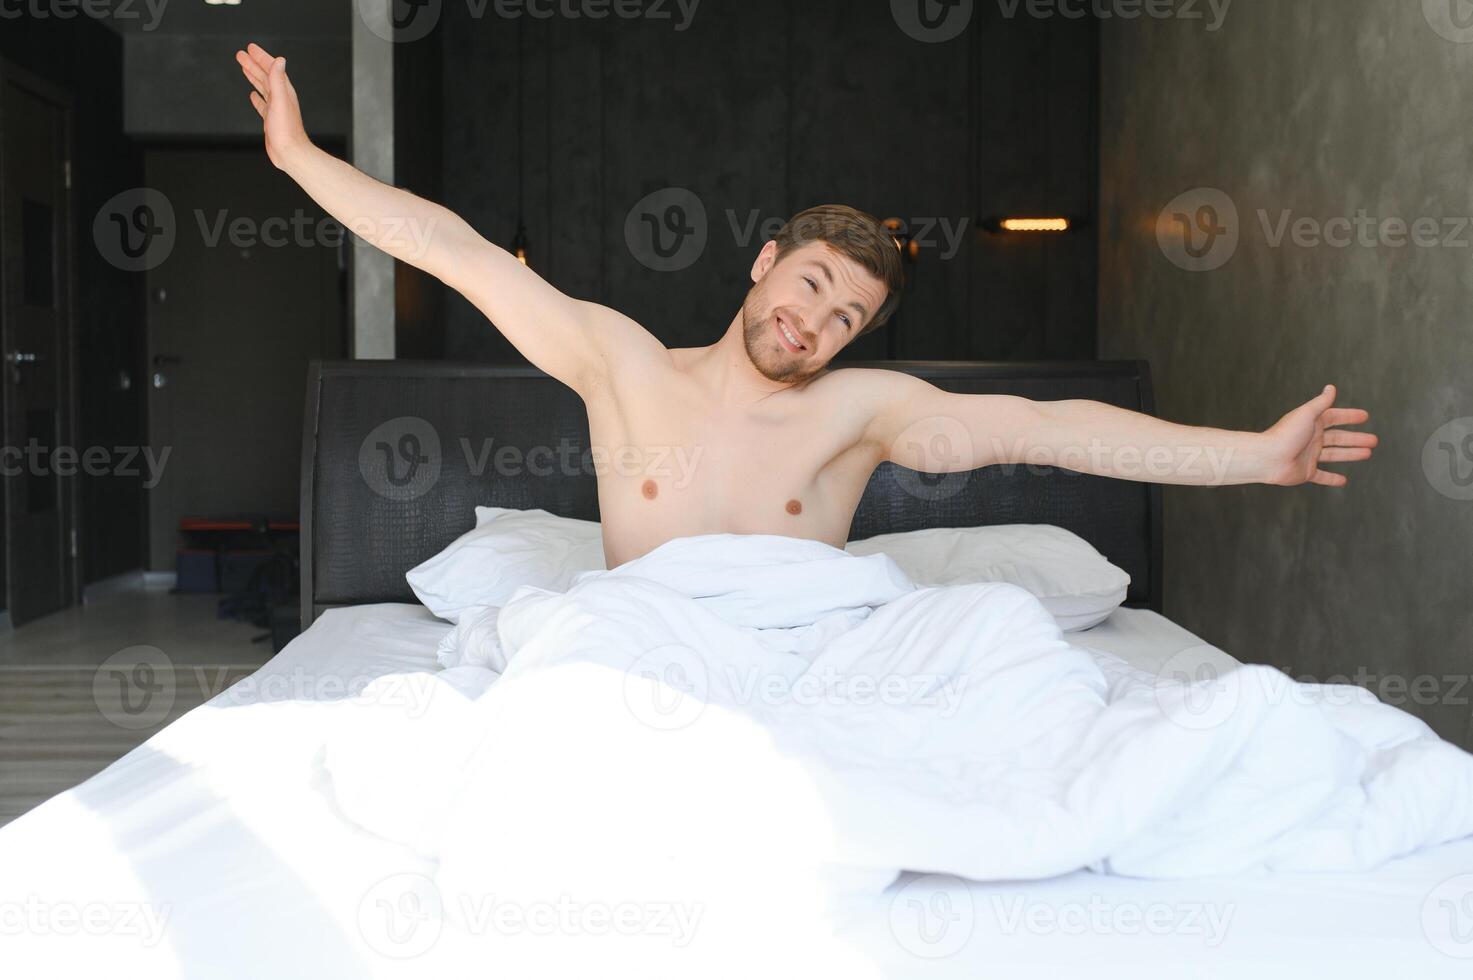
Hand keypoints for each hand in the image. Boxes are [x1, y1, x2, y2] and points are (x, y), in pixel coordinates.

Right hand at [235, 42, 310, 170]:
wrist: (289, 152)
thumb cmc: (286, 129)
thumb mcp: (280, 100)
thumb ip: (278, 79)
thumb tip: (279, 60)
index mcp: (284, 91)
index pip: (272, 68)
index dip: (261, 57)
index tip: (250, 48)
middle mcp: (281, 98)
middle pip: (265, 76)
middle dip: (253, 64)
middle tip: (241, 55)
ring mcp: (276, 108)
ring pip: (263, 88)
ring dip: (253, 77)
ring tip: (244, 68)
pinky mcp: (271, 119)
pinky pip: (262, 105)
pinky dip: (257, 98)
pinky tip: (253, 95)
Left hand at [1261, 384, 1376, 487]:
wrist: (1268, 458)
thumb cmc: (1285, 434)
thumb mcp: (1307, 414)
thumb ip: (1321, 403)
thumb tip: (1331, 387)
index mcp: (1312, 424)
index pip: (1335, 418)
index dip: (1349, 416)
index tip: (1365, 416)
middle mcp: (1311, 439)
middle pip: (1339, 438)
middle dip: (1356, 438)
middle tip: (1374, 440)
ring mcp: (1309, 456)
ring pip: (1335, 455)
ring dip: (1351, 454)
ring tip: (1368, 453)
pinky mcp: (1306, 472)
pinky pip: (1322, 476)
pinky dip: (1332, 479)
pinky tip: (1344, 480)